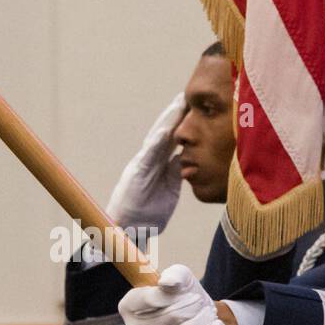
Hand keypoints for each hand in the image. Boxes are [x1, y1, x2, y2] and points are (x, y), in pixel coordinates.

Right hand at [105, 93, 186, 233]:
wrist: (129, 229)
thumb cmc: (148, 212)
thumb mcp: (169, 189)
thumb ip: (176, 174)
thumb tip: (186, 161)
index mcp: (160, 164)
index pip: (173, 140)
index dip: (183, 123)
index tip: (195, 107)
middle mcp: (150, 160)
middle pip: (165, 133)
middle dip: (176, 114)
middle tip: (188, 95)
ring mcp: (143, 164)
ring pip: (157, 138)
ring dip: (168, 121)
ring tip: (179, 103)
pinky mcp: (137, 173)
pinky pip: (148, 156)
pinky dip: (156, 143)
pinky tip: (165, 131)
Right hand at [118, 264, 221, 324]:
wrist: (194, 317)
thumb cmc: (183, 294)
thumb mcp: (180, 276)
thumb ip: (175, 275)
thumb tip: (168, 282)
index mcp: (130, 304)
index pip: (153, 298)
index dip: (178, 297)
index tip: (194, 295)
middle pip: (173, 316)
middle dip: (196, 308)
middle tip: (204, 304)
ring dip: (205, 322)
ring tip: (211, 315)